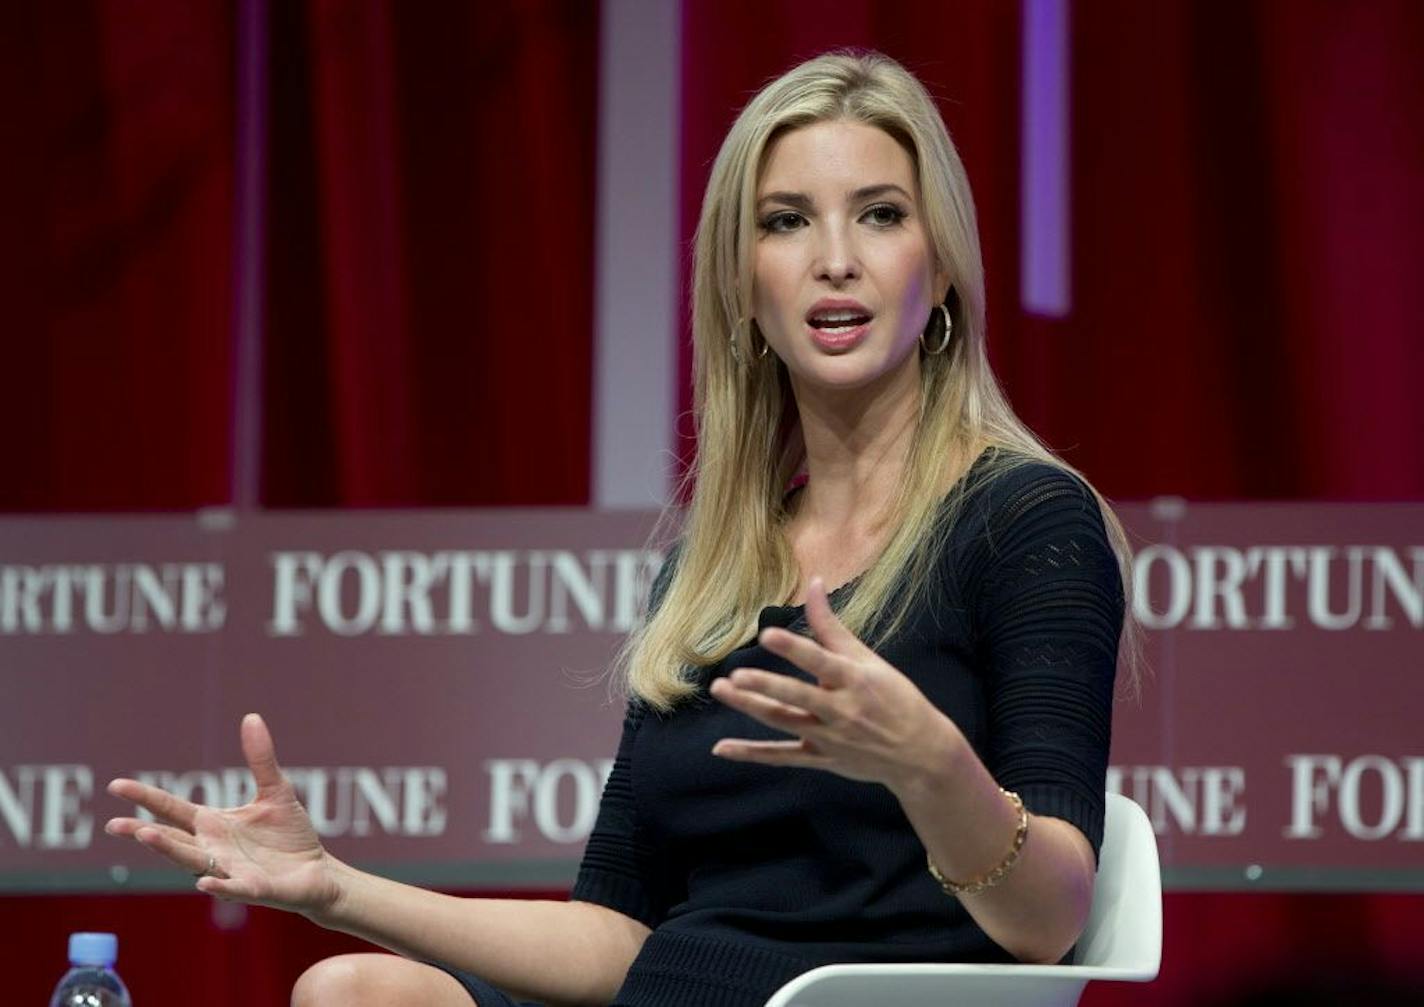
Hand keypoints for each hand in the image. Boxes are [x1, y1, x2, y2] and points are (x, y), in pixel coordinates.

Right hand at [105, 713, 340, 918]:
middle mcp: (213, 849)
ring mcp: (229, 871)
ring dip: (170, 851)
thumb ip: (260, 758)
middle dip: (145, 832)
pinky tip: (204, 883)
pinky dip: (218, 885)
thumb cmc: (290, 834)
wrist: (318, 871)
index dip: (145, 798)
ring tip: (147, 836)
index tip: (116, 785)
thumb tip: (252, 717)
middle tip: (115, 824)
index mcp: (213, 825)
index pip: (171, 809)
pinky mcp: (254, 889)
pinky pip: (232, 888)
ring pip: (193, 862)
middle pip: (172, 839)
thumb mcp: (275, 790)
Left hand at [709, 577, 963, 792]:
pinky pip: (781, 757)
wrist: (922, 753)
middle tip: (735, 676)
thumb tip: (814, 583)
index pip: (820, 662)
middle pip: (797, 698)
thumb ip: (833, 626)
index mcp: (855, 681)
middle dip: (766, 687)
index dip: (794, 648)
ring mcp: (829, 739)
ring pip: (784, 723)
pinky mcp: (821, 759)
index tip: (767, 634)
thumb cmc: (895, 698)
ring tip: (722, 689)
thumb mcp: (869, 660)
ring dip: (751, 707)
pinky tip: (722, 748)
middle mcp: (841, 711)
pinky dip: (752, 754)